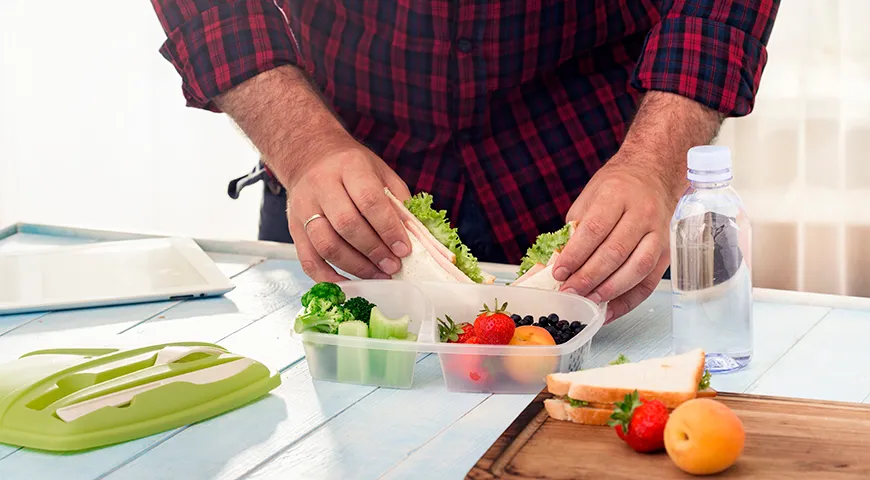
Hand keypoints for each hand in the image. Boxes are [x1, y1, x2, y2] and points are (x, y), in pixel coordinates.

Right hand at [284, 140, 412, 281]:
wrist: (309, 156)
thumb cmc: (350, 167)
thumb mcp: (380, 171)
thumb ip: (397, 200)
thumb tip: (414, 235)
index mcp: (349, 167)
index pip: (369, 200)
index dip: (388, 228)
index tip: (404, 249)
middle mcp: (322, 185)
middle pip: (347, 225)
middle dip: (374, 251)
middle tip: (393, 266)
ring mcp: (304, 208)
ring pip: (327, 245)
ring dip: (355, 266)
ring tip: (378, 275)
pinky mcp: (294, 228)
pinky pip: (308, 260)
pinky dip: (327, 277)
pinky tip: (348, 284)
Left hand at [553, 159, 677, 322]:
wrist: (652, 174)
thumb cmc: (616, 187)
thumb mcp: (589, 198)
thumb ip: (575, 229)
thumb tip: (560, 264)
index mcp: (617, 194)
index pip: (595, 229)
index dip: (575, 255)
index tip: (559, 272)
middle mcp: (642, 212)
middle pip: (615, 252)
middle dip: (588, 277)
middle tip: (569, 292)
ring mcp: (659, 232)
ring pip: (636, 268)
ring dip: (609, 290)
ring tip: (588, 302)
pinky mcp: (667, 251)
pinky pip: (649, 282)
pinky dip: (629, 300)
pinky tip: (609, 310)